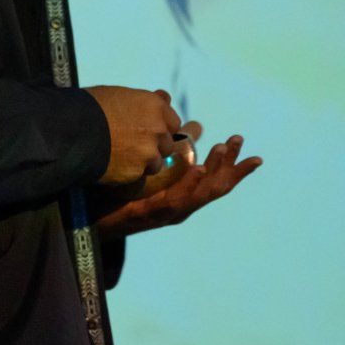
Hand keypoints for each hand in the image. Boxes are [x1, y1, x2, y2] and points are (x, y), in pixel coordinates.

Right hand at [86, 86, 181, 186]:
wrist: (71, 129)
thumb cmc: (90, 107)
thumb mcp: (118, 95)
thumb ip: (145, 102)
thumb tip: (164, 98)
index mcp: (154, 106)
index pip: (173, 122)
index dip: (160, 128)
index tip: (147, 132)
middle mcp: (158, 128)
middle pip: (167, 144)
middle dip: (154, 146)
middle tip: (132, 146)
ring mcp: (149, 151)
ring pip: (156, 162)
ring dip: (143, 162)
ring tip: (121, 157)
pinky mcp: (138, 170)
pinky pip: (141, 175)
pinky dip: (131, 172)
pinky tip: (114, 165)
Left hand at [95, 132, 261, 237]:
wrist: (95, 219)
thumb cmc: (124, 195)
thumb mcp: (153, 168)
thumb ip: (174, 149)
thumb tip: (192, 124)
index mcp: (184, 196)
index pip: (215, 181)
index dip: (233, 167)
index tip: (249, 151)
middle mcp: (181, 207)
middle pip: (213, 188)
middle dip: (229, 165)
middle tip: (238, 140)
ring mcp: (167, 212)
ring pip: (199, 193)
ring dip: (212, 169)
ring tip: (221, 147)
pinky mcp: (151, 213)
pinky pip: (174, 199)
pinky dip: (189, 185)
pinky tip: (197, 170)